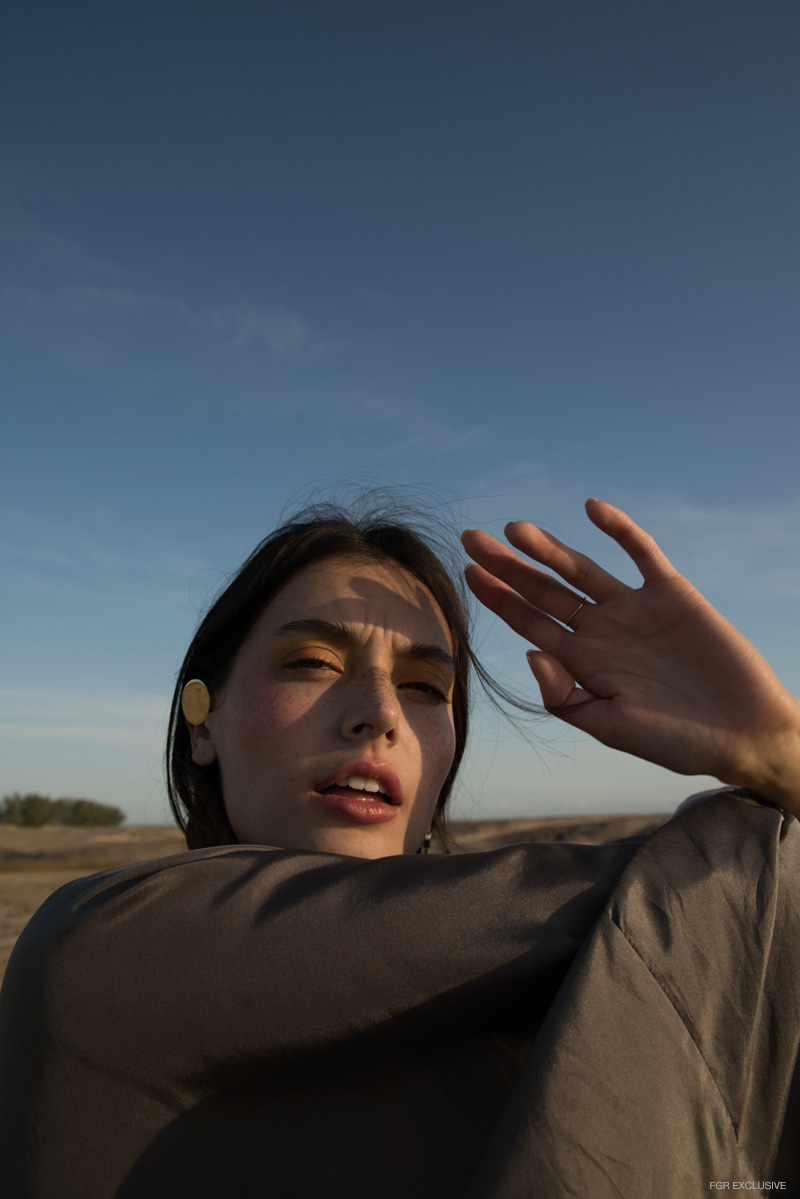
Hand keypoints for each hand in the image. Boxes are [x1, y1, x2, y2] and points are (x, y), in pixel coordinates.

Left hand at [461, 500, 799, 815]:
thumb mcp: (611, 728)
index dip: (498, 597)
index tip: (467, 572)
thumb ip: (566, 697)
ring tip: (516, 529)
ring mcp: (634, 609)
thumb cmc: (676, 741)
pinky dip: (618, 530)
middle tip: (471, 537)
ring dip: (550, 548)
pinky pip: (641, 554)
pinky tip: (591, 509)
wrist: (743, 734)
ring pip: (582, 569)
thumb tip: (529, 654)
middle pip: (544, 590)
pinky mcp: (671, 594)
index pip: (529, 621)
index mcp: (581, 661)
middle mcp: (601, 629)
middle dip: (508, 566)